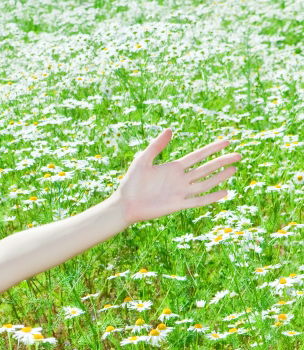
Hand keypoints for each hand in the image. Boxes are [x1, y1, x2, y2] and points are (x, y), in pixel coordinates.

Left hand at [113, 129, 241, 225]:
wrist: (125, 204)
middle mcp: (180, 179)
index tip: (227, 142)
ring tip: (234, 169)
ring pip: (205, 183)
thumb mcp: (142, 160)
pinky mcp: (177, 205)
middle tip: (239, 155)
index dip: (212, 149)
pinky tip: (224, 191)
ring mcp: (180, 192)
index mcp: (173, 168)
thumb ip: (156, 146)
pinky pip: (198, 201)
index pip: (198, 156)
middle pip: (206, 168)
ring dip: (219, 177)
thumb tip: (170, 129)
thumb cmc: (131, 183)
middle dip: (222, 161)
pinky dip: (211, 197)